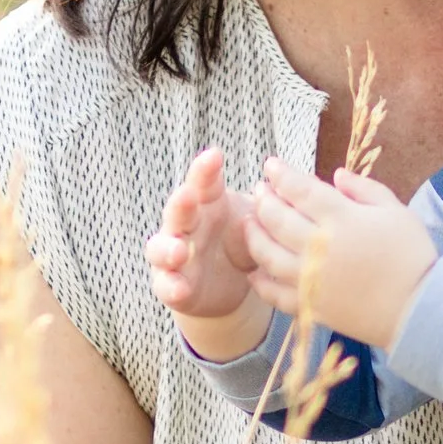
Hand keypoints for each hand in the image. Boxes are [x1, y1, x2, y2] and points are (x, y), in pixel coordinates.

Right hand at [145, 145, 272, 361]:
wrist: (231, 282)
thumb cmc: (242, 238)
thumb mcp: (254, 222)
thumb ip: (262, 209)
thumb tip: (283, 189)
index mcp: (205, 204)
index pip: (202, 182)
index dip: (205, 170)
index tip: (215, 156)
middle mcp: (185, 226)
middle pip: (177, 211)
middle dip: (181, 203)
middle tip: (188, 196)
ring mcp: (175, 256)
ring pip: (159, 248)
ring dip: (167, 248)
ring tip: (179, 251)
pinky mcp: (172, 285)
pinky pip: (165, 286)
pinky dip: (170, 287)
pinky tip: (180, 288)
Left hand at [248, 158, 439, 354]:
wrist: (421, 308)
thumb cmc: (413, 255)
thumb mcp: (396, 210)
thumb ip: (364, 189)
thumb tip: (336, 174)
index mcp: (342, 218)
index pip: (300, 190)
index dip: (282, 174)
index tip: (271, 165)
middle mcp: (319, 247)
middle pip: (277, 219)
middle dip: (263, 200)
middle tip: (258, 190)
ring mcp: (311, 279)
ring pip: (269, 255)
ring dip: (254, 236)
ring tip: (248, 223)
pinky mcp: (310, 306)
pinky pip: (276, 294)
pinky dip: (261, 282)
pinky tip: (254, 272)